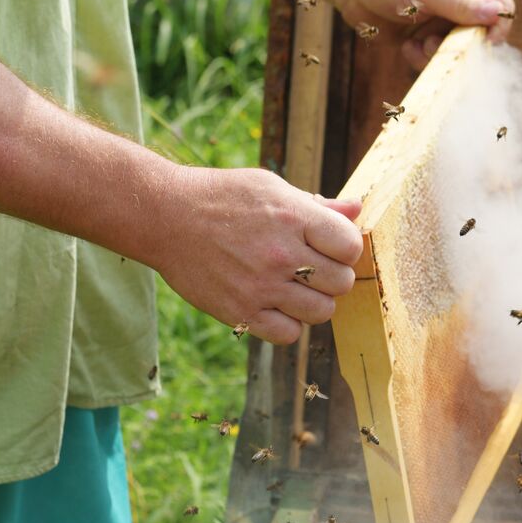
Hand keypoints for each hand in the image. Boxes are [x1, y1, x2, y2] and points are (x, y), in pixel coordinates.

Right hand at [152, 166, 362, 344]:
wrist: (165, 217)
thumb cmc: (222, 197)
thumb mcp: (271, 188)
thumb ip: (316, 204)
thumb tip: (356, 209)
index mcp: (294, 217)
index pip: (351, 246)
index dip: (346, 248)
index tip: (330, 246)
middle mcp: (281, 254)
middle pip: (341, 282)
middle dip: (332, 275)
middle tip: (312, 268)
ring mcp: (261, 286)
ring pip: (321, 312)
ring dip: (314, 302)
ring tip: (295, 287)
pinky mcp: (241, 312)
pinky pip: (289, 335)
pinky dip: (288, 324)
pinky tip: (276, 305)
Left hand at [332, 0, 515, 67]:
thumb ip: (460, 4)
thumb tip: (497, 14)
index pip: (501, 6)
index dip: (498, 26)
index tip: (484, 42)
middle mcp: (457, 2)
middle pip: (480, 34)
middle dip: (463, 47)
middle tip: (440, 46)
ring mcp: (439, 22)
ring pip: (456, 52)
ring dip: (439, 55)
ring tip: (419, 45)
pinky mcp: (421, 38)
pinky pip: (432, 59)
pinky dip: (420, 57)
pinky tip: (405, 46)